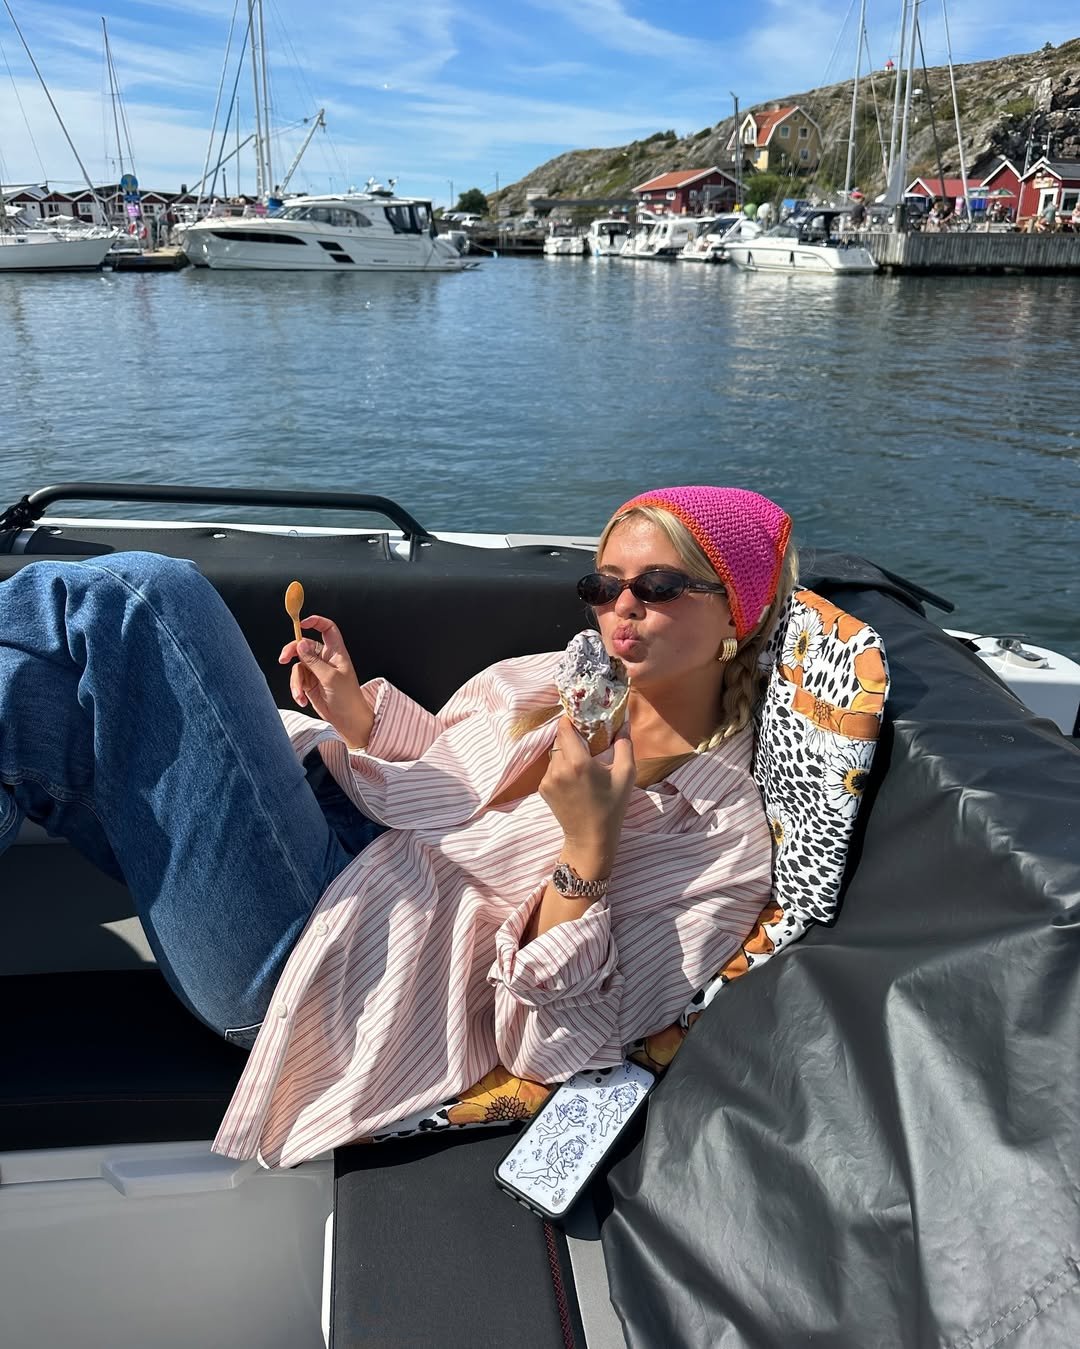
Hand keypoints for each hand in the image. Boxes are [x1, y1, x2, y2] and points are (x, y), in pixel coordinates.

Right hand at [278, 614, 373, 749]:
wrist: (347, 719)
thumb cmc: (347, 698)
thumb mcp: (330, 677)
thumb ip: (313, 660)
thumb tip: (300, 644)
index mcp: (336, 652)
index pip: (327, 629)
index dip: (316, 622)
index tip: (302, 624)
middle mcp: (325, 659)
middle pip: (304, 645)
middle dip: (292, 651)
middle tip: (283, 659)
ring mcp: (316, 670)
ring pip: (297, 666)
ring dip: (295, 681)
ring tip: (300, 694)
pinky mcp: (309, 683)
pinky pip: (297, 680)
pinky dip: (296, 690)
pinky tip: (302, 699)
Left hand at [539, 713, 635, 874]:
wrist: (591, 838)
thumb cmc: (612, 807)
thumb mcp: (625, 775)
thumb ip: (624, 745)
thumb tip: (623, 722)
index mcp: (578, 762)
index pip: (564, 728)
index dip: (571, 720)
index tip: (581, 719)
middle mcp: (558, 768)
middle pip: (559, 740)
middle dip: (571, 738)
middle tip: (587, 743)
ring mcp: (547, 780)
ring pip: (554, 754)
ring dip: (566, 754)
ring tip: (583, 766)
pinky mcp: (543, 789)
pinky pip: (551, 769)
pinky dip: (561, 769)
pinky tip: (575, 780)